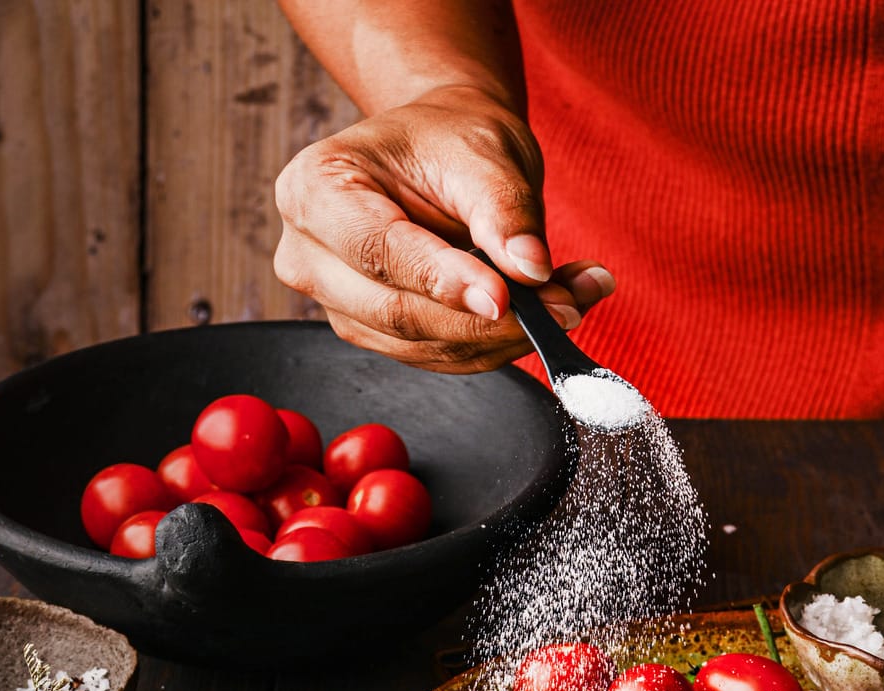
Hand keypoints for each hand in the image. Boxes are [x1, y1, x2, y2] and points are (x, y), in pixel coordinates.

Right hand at [273, 86, 614, 372]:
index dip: (443, 281)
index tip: (504, 296)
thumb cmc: (448, 139)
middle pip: (398, 313)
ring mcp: (340, 304)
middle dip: (488, 320)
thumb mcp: (483, 152)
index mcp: (316, 190)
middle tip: (565, 304)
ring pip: (424, 347)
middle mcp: (312, 256)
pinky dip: (498, 344)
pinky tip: (544, 313)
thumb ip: (503, 210)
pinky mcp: (376, 335)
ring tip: (572, 300)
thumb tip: (529, 270)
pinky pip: (440, 358)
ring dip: (504, 338)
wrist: (441, 152)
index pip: (377, 251)